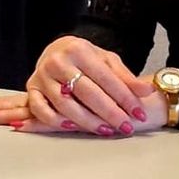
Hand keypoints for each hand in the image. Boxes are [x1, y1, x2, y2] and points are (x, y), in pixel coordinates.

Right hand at [23, 36, 161, 135]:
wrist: (56, 50)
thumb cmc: (84, 58)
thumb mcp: (106, 60)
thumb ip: (125, 77)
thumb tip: (147, 91)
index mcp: (79, 49)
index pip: (106, 78)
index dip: (125, 98)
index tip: (139, 114)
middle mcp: (58, 61)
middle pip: (87, 93)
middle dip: (110, 113)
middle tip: (126, 127)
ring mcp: (42, 75)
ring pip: (65, 105)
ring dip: (88, 121)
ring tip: (106, 130)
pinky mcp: (31, 88)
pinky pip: (41, 110)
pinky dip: (56, 121)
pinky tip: (73, 127)